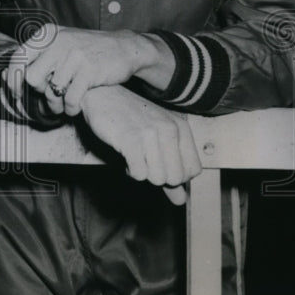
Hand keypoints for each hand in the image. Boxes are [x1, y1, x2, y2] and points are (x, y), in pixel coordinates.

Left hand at [8, 25, 163, 115]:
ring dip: (56, 105)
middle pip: (32, 78)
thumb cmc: (86, 50)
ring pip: (51, 92)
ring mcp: (74, 56)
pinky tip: (74, 108)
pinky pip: (70, 99)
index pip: (18, 57)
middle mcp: (59, 42)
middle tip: (49, 95)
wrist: (124, 48)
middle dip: (38, 92)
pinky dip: (71, 109)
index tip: (16, 94)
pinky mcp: (89, 71)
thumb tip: (5, 75)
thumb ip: (35, 57)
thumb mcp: (60, 43)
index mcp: (47, 34)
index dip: (13, 79)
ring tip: (63, 106)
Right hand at [79, 85, 201, 204]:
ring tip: (135, 157)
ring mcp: (150, 134)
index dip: (176, 176)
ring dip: (143, 174)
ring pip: (158, 178)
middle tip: (145, 162)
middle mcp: (169, 129)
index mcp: (180, 127)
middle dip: (158, 177)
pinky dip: (131, 171)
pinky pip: (139, 174)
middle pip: (176, 178)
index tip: (160, 166)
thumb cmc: (129, 117)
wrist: (101, 95)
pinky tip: (126, 157)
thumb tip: (181, 200)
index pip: (193, 170)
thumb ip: (170, 168)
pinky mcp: (130, 140)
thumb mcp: (156, 139)